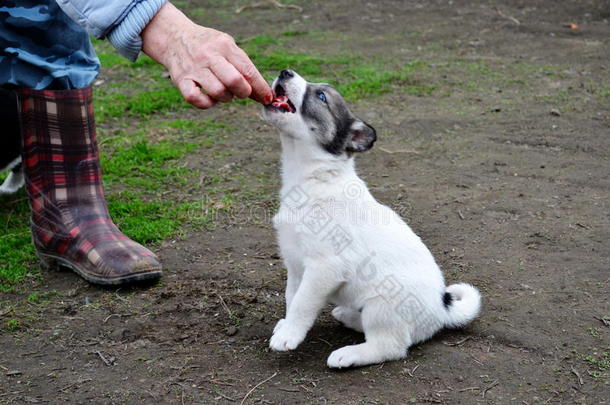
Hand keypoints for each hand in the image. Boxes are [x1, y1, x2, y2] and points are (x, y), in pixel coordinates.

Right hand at [141, 3, 272, 108]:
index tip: (268, 98)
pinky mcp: (181, 80)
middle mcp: (209, 56)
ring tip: (224, 91)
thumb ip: (244, 68)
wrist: (175, 38)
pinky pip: (196, 99)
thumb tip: (263, 94)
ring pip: (218, 92)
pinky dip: (207, 103)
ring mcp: (194, 68)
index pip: (248, 70)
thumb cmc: (209, 47)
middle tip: (242, 92)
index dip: (260, 88)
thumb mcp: (228, 47)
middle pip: (234, 81)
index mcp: (224, 45)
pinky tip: (210, 98)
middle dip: (244, 92)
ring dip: (226, 98)